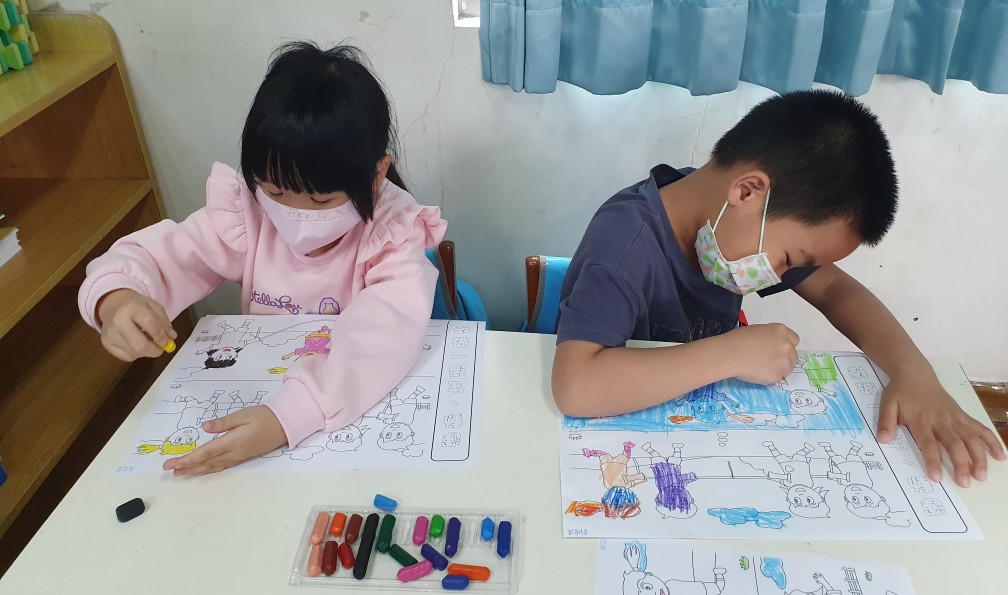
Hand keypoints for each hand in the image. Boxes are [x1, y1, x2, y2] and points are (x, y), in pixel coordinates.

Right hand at [96, 289, 175, 360]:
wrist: (113, 305)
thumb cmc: (137, 306)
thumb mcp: (154, 306)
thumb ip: (164, 321)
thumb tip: (172, 337)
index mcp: (132, 307)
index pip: (149, 323)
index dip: (160, 335)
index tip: (166, 342)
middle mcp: (118, 321)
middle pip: (140, 345)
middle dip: (154, 351)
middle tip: (160, 348)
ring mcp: (110, 334)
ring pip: (134, 353)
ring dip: (146, 352)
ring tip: (146, 340)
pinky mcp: (106, 343)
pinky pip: (126, 357)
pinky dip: (136, 354)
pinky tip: (134, 343)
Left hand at [163, 405, 287, 475]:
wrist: (285, 425)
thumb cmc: (264, 416)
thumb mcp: (244, 414)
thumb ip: (224, 422)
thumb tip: (205, 427)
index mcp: (233, 441)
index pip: (206, 452)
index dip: (188, 459)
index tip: (173, 463)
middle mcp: (234, 453)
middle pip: (206, 462)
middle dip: (187, 467)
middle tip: (169, 470)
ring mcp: (239, 457)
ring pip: (213, 467)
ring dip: (196, 470)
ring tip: (180, 473)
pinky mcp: (242, 457)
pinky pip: (221, 466)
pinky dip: (209, 469)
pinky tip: (202, 470)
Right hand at [725, 323, 799, 383]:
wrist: (730, 354)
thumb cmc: (738, 339)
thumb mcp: (758, 331)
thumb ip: (770, 337)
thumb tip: (770, 347)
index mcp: (780, 331)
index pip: (794, 340)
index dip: (785, 345)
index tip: (777, 350)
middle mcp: (786, 345)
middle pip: (793, 355)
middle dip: (784, 358)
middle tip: (769, 361)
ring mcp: (784, 361)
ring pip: (788, 368)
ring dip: (779, 369)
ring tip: (762, 368)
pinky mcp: (778, 375)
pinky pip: (778, 377)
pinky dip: (770, 377)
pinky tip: (757, 373)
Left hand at [878, 374, 1005, 486]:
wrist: (915, 374)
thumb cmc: (900, 392)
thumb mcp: (887, 404)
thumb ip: (886, 422)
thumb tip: (882, 440)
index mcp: (921, 420)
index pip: (928, 443)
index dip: (933, 460)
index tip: (937, 477)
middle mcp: (941, 420)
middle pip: (954, 444)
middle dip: (960, 464)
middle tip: (965, 483)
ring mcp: (954, 418)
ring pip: (971, 438)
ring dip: (979, 457)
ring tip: (981, 475)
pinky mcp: (962, 415)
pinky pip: (980, 428)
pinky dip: (991, 440)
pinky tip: (1000, 455)